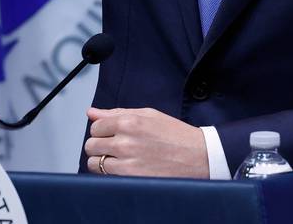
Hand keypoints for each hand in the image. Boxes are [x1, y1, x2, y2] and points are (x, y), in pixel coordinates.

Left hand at [84, 107, 209, 177]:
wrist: (200, 157)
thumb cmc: (176, 135)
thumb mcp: (148, 115)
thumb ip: (117, 113)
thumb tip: (92, 113)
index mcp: (129, 122)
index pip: (95, 127)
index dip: (102, 132)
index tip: (111, 135)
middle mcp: (126, 141)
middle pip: (91, 145)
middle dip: (100, 146)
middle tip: (114, 148)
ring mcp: (128, 162)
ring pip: (94, 163)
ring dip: (102, 162)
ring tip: (119, 160)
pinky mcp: (132, 178)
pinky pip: (105, 177)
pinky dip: (110, 174)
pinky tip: (124, 169)